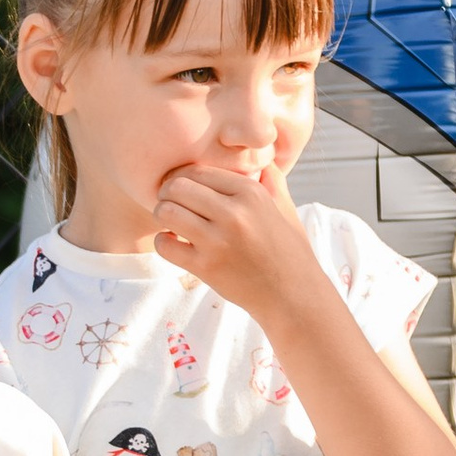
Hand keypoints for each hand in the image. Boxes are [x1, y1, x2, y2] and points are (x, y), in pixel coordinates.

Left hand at [152, 161, 317, 329]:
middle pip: (177, 186)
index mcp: (251, 193)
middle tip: (171, 204)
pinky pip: (164, 245)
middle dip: (167, 193)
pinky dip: (162, 242)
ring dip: (162, 215)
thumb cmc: (289, 251)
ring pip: (166, 211)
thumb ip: (271, 180)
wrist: (293, 296)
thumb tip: (262, 159)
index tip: (182, 188)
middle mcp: (234, 213)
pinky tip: (174, 243)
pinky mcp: (206, 267)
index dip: (182, 177)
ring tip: (171, 223)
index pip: (198, 170)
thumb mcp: (286, 208)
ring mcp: (218, 241)